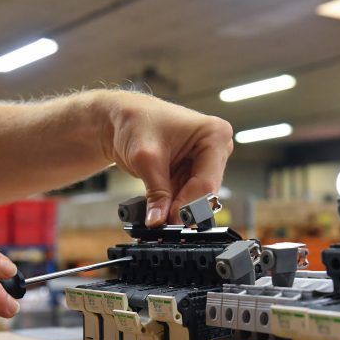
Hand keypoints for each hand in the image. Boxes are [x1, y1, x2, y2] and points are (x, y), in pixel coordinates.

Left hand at [99, 91, 233, 225]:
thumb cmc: (136, 121)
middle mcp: (217, 147)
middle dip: (182, 208)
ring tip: (156, 214)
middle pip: (204, 191)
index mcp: (214, 134)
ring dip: (176, 207)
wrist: (122, 117)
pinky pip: (186, 194)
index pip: (206, 182)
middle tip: (162, 222)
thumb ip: (156, 193)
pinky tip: (158, 208)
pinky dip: (172, 203)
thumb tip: (159, 221)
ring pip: (196, 197)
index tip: (171, 222)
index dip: (188, 206)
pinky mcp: (194, 170)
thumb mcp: (146, 159)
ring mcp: (207, 160)